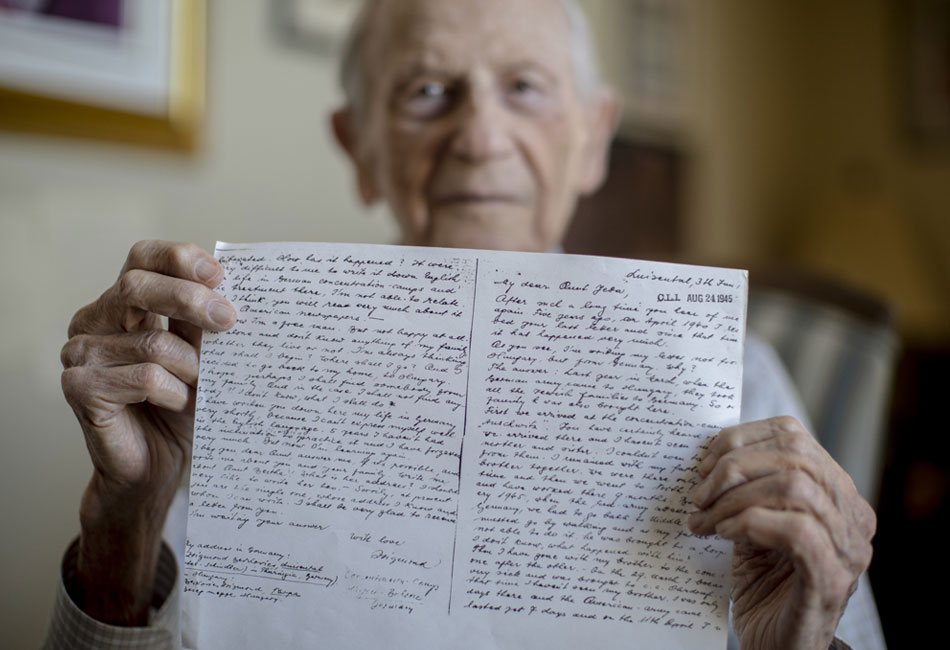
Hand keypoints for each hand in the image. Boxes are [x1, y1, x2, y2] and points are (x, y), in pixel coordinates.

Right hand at [60, 240, 235, 623]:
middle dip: (191, 300)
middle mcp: (94, 320)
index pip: (142, 257)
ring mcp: (80, 352)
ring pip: (151, 342)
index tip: (220, 276)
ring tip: (200, 387)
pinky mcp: (79, 386)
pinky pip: (144, 378)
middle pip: (137, 285)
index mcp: (123, 303)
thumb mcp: (201, 355)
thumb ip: (205, 319)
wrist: (159, 466)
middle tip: (231, 321)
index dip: (179, 258)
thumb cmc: (180, 407)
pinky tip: (177, 405)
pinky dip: (174, 393)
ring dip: (190, 367)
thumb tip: (235, 286)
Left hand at [687, 416, 875, 649]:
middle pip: (794, 456)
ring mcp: (848, 550)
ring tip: (706, 520)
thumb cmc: (764, 585)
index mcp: (837, 493)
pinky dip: (752, 523)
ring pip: (795, 487)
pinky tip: (725, 535)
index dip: (741, 438)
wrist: (777, 648)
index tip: (703, 461)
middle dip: (733, 467)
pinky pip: (797, 530)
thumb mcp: (753, 524)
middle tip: (698, 495)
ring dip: (735, 498)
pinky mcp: (832, 581)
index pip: (793, 435)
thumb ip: (746, 488)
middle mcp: (853, 517)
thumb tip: (707, 454)